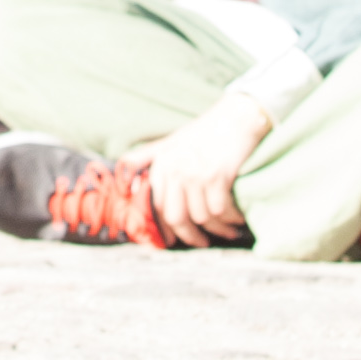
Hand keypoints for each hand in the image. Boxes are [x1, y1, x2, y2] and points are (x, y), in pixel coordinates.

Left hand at [125, 92, 273, 243]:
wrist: (237, 117)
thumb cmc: (205, 131)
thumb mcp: (171, 141)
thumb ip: (147, 156)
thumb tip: (123, 174)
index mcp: (162, 164)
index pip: (158, 206)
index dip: (167, 228)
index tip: (175, 240)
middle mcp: (175, 170)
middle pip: (176, 217)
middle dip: (190, 236)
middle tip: (202, 243)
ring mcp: (195, 174)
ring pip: (201, 217)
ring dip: (217, 229)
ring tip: (228, 231)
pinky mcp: (217, 177)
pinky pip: (220, 210)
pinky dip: (230, 219)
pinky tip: (237, 219)